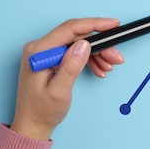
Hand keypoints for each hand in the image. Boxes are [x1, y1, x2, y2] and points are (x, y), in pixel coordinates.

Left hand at [10, 18, 125, 140]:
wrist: (32, 124)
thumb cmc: (41, 111)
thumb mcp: (59, 91)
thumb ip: (71, 67)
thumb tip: (84, 45)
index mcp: (39, 51)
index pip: (70, 29)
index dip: (95, 24)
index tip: (113, 24)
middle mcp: (40, 48)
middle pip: (77, 36)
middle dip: (100, 45)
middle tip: (116, 57)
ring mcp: (46, 52)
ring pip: (79, 44)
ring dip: (97, 53)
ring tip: (109, 66)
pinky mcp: (52, 58)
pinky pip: (75, 52)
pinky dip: (90, 59)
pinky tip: (99, 68)